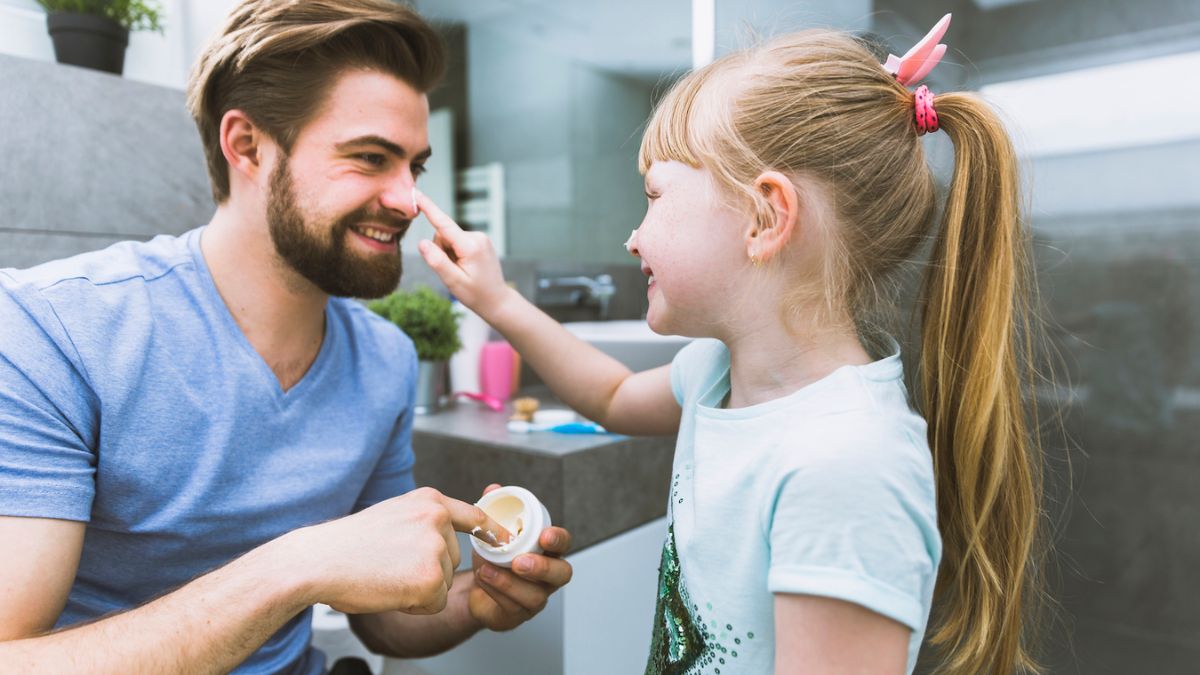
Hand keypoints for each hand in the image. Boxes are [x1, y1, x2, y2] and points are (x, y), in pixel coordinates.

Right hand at [299, 487, 511, 615]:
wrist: (319, 561)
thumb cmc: (348, 544)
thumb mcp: (393, 514)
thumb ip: (424, 521)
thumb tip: (449, 537)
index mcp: (428, 500)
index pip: (473, 514)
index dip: (491, 531)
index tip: (505, 540)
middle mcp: (437, 519)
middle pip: (455, 558)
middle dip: (430, 570)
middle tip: (391, 565)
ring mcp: (436, 548)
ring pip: (445, 582)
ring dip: (422, 588)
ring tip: (388, 575)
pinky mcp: (431, 579)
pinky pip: (436, 603)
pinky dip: (415, 606)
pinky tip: (390, 590)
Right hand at [415, 191, 511, 317]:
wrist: (497, 300)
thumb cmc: (475, 294)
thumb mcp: (453, 281)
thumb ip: (437, 261)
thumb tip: (422, 242)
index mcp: (470, 246)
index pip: (444, 224)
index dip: (428, 208)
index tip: (417, 193)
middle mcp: (477, 237)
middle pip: (443, 234)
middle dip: (441, 250)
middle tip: (452, 270)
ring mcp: (480, 237)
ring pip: (449, 238)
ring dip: (449, 253)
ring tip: (461, 270)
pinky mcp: (480, 240)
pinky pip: (458, 241)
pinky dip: (456, 253)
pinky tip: (466, 266)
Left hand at [467, 484, 573, 631]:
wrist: (474, 587)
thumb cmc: (493, 557)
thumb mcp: (491, 532)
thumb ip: (494, 510)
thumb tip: (493, 489)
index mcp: (547, 551)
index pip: (563, 544)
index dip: (558, 539)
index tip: (545, 535)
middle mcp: (548, 576)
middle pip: (561, 574)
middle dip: (542, 568)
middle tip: (520, 562)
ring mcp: (536, 598)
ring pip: (534, 595)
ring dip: (509, 582)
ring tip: (487, 569)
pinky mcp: (518, 615)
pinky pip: (512, 607)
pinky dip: (496, 591)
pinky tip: (483, 578)